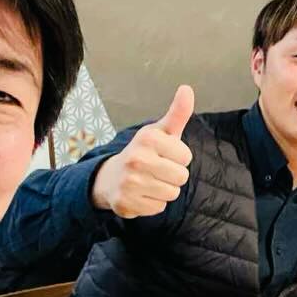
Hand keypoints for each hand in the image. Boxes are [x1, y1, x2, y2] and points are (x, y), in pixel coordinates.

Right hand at [91, 85, 194, 217]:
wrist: (110, 177)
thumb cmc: (144, 152)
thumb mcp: (161, 131)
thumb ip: (178, 113)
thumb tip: (187, 89)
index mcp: (147, 138)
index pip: (186, 157)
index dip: (179, 157)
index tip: (165, 154)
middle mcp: (136, 159)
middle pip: (181, 177)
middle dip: (174, 175)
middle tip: (157, 169)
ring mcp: (129, 182)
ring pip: (171, 194)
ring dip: (165, 190)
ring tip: (150, 181)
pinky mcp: (125, 203)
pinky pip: (158, 208)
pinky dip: (153, 203)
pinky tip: (141, 193)